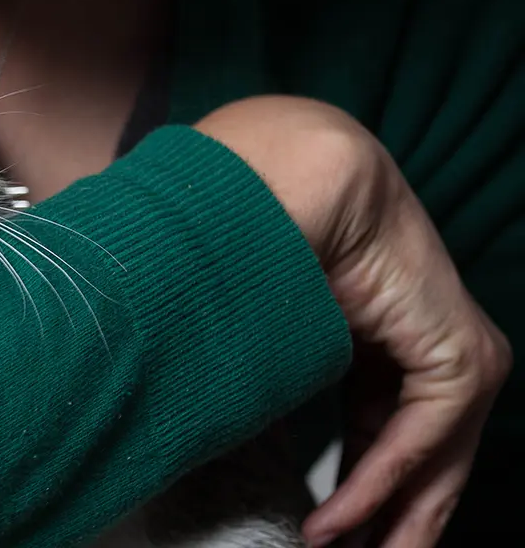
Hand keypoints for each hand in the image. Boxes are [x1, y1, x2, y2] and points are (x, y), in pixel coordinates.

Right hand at [195, 96, 511, 547]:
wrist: (293, 179)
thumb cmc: (266, 238)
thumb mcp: (280, 332)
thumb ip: (281, 377)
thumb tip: (232, 422)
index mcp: (392, 334)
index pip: (387, 429)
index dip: (358, 487)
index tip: (320, 529)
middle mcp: (434, 348)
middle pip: (421, 458)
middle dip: (383, 517)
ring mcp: (458, 354)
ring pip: (433, 462)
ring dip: (385, 518)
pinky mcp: (462, 359)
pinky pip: (421, 441)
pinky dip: (377, 483)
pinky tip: (336, 518)